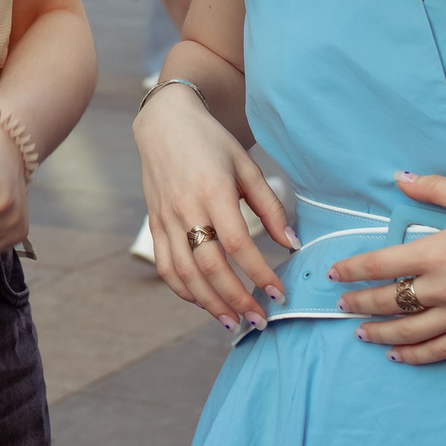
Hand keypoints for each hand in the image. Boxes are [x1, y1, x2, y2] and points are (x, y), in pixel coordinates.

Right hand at [133, 82, 297, 329]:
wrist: (165, 123)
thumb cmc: (211, 143)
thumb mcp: (246, 166)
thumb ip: (270, 206)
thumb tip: (291, 243)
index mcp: (213, 190)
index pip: (238, 244)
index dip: (259, 273)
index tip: (279, 294)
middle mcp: (186, 208)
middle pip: (209, 266)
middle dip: (236, 299)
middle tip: (259, 320)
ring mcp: (165, 218)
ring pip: (184, 273)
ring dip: (209, 303)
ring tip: (233, 322)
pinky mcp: (154, 224)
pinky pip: (165, 266)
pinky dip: (183, 291)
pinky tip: (203, 302)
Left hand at [330, 172, 445, 363]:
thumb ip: (433, 188)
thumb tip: (399, 177)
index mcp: (437, 253)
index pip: (379, 265)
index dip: (352, 271)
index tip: (335, 274)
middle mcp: (444, 288)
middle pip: (387, 302)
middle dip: (359, 304)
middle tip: (341, 304)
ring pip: (408, 331)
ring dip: (379, 333)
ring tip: (360, 333)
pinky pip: (440, 350)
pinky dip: (414, 355)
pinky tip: (397, 355)